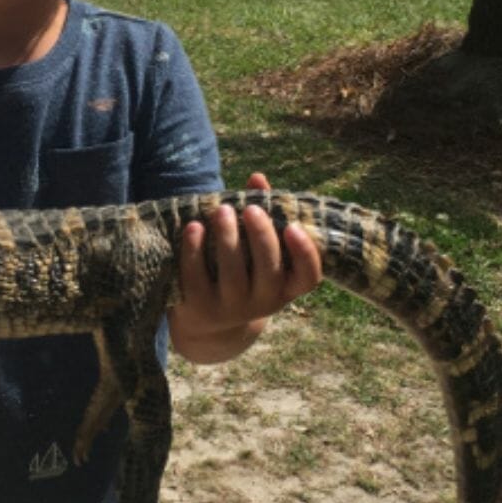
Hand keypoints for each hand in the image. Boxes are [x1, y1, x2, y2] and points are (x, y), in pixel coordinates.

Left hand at [170, 173, 323, 363]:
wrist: (204, 324)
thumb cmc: (238, 272)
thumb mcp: (254, 252)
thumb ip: (261, 213)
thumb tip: (257, 178)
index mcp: (285, 288)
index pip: (308, 277)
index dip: (305, 254)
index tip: (293, 226)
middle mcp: (263, 303)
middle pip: (269, 270)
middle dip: (260, 236)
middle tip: (250, 210)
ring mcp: (231, 308)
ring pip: (232, 273)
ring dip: (227, 238)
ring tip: (222, 210)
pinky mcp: (199, 308)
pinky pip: (197, 276)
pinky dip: (194, 249)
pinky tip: (193, 226)